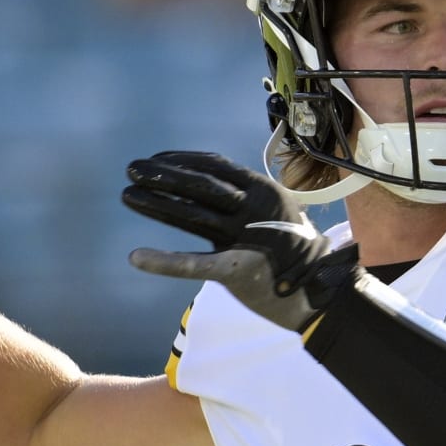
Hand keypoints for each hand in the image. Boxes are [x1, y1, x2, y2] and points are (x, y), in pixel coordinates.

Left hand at [121, 150, 358, 331]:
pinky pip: (193, 265)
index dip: (181, 160)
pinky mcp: (234, 271)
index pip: (214, 166)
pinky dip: (163, 262)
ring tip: (128, 194)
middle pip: (198, 185)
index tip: (156, 159)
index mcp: (261, 190)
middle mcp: (251, 210)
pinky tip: (136, 257)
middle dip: (162, 175)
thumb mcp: (274, 208)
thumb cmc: (292, 246)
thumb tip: (204, 181)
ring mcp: (242, 239)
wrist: (317, 286)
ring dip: (155, 202)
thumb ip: (242, 196)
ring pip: (190, 215)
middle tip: (132, 169)